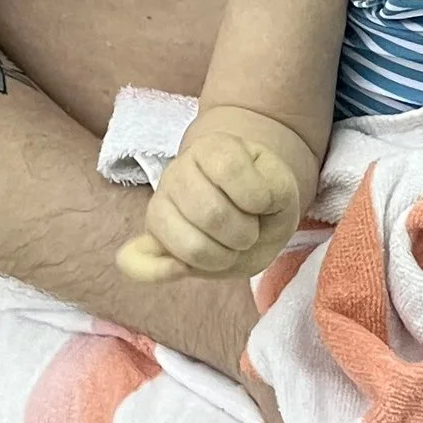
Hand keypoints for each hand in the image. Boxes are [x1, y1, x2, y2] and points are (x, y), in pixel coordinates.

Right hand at [117, 130, 302, 284]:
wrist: (248, 205)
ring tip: (229, 246)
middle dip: (244, 234)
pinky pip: (139, 263)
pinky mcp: (151, 238)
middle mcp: (177, 171)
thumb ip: (272, 191)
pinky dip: (160, 272)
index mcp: (212, 149)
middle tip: (249, 230)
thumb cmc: (265, 195)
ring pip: (190, 246)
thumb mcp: (284, 187)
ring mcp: (159, 205)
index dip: (257, 198)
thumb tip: (218, 215)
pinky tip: (181, 270)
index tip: (264, 202)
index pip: (230, 170)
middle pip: (211, 214)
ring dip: (223, 257)